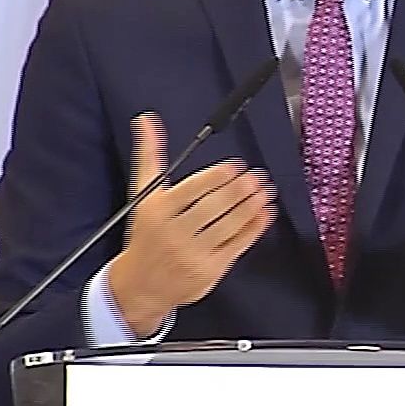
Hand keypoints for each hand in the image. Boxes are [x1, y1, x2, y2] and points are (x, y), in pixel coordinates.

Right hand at [107, 111, 275, 334]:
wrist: (141, 285)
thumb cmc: (147, 234)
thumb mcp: (142, 195)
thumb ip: (150, 156)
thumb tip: (146, 120)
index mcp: (158, 211)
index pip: (193, 190)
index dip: (218, 177)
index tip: (235, 167)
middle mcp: (175, 233)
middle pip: (214, 206)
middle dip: (239, 189)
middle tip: (255, 177)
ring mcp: (193, 254)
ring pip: (229, 224)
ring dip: (251, 205)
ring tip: (264, 190)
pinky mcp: (210, 271)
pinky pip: (237, 245)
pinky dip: (254, 228)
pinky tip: (264, 214)